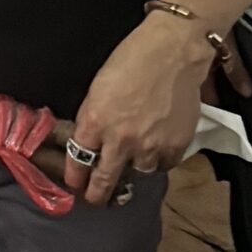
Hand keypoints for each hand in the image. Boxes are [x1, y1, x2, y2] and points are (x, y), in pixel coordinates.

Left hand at [65, 14, 208, 204]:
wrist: (174, 51)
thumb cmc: (132, 59)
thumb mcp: (98, 88)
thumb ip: (93, 119)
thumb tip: (92, 142)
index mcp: (94, 122)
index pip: (77, 162)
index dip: (75, 177)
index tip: (76, 183)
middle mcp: (120, 140)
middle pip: (103, 181)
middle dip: (96, 195)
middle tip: (95, 200)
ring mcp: (150, 146)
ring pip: (137, 173)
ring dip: (134, 168)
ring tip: (134, 159)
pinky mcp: (175, 146)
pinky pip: (164, 165)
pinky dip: (159, 160)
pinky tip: (157, 147)